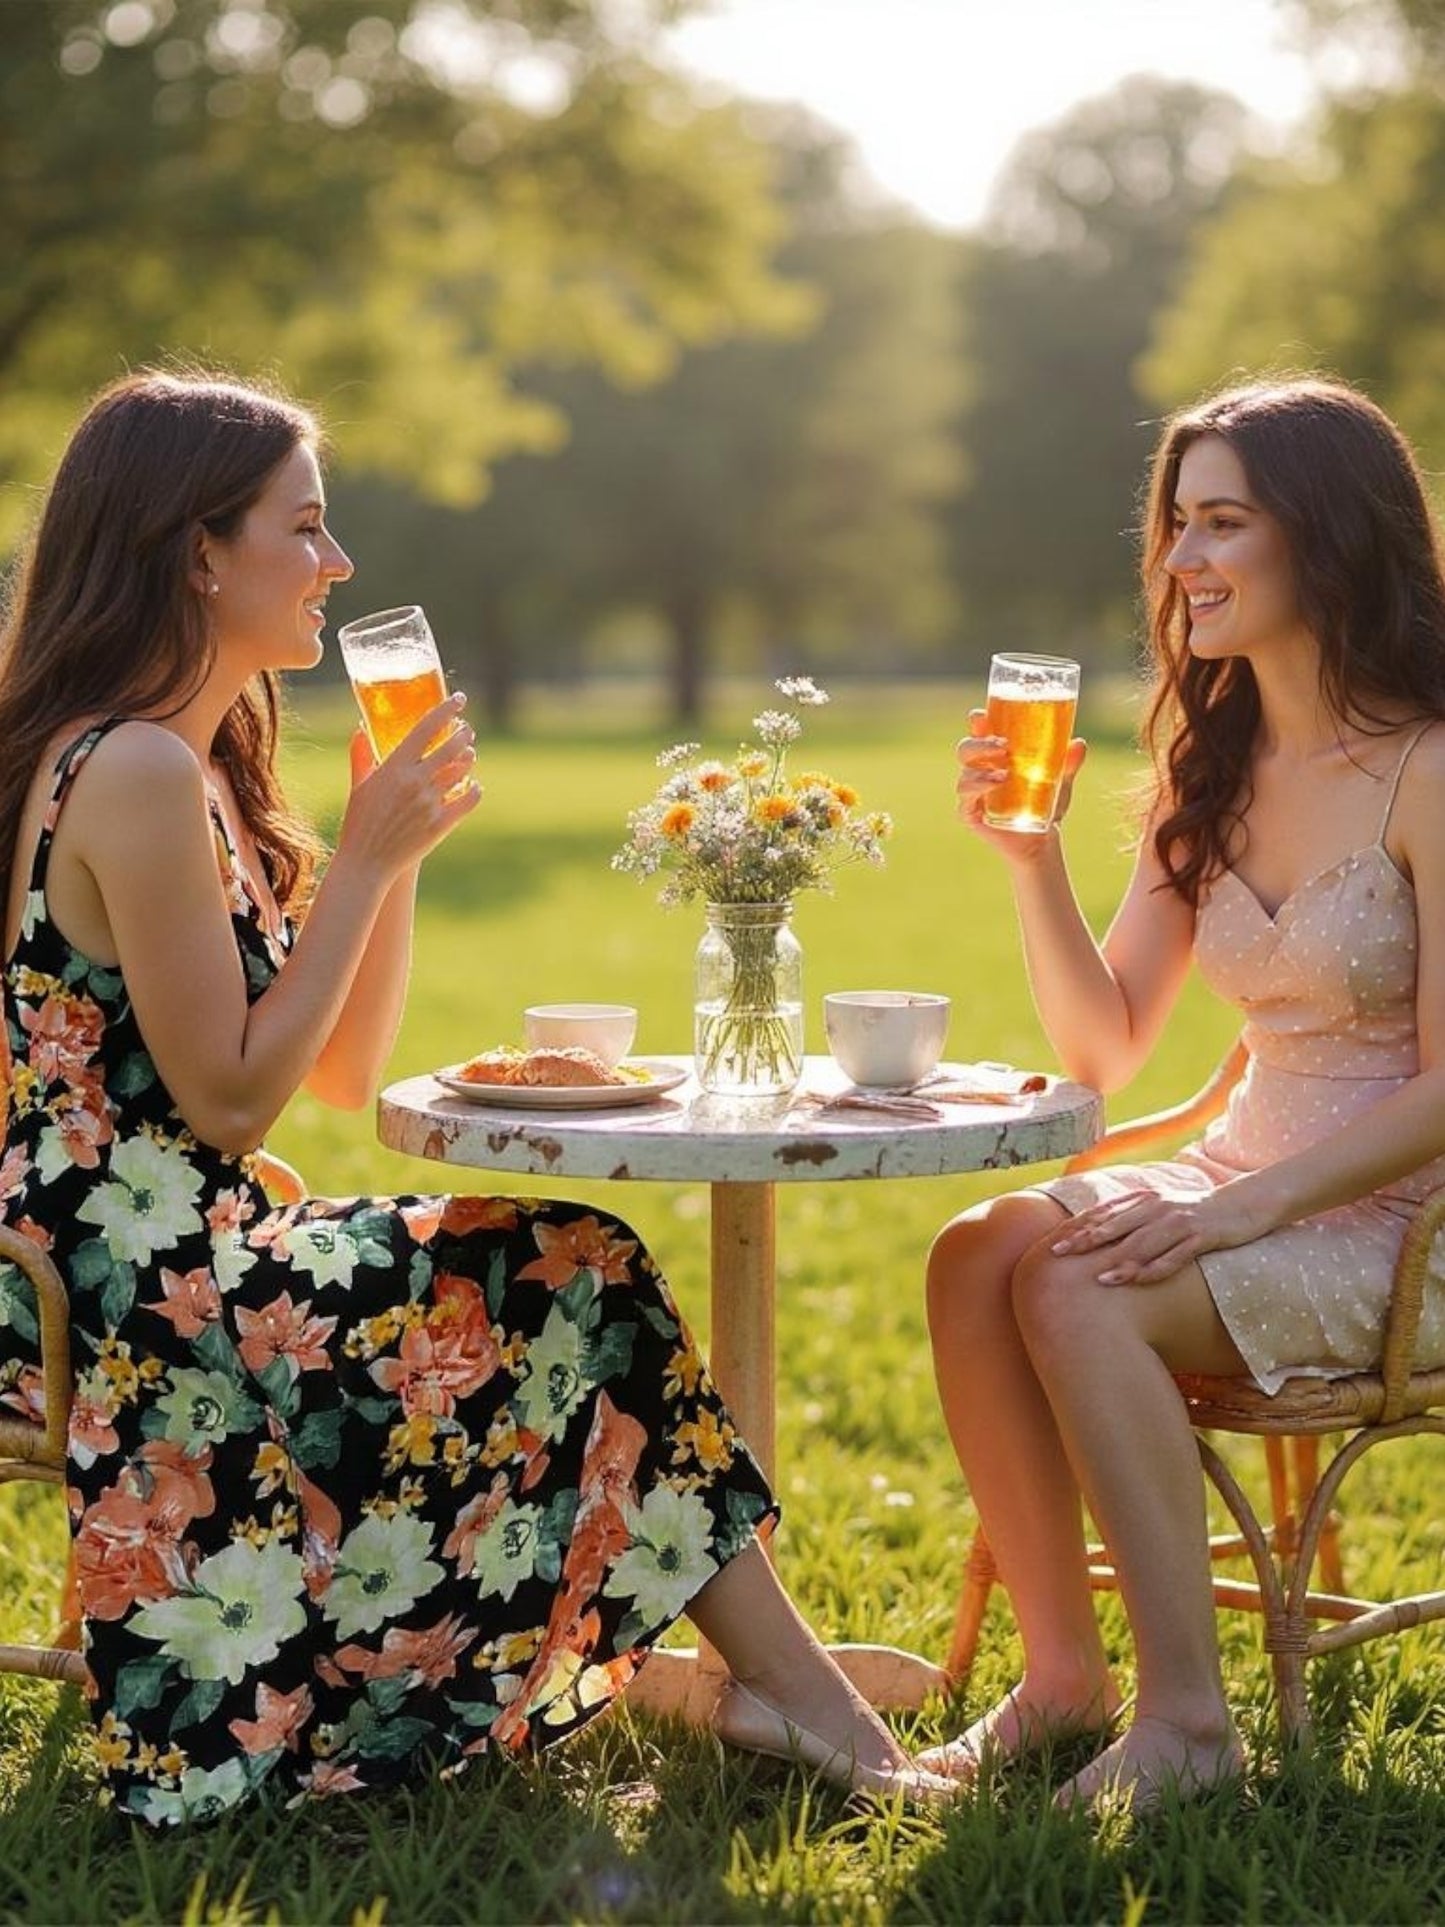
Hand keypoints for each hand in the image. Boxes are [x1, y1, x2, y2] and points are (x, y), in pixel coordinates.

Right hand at [336, 691, 480, 880]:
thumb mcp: (359, 786)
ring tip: (469, 754)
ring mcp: (430, 803)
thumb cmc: (359, 823)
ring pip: (462, 771)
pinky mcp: (441, 824)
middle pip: (451, 746)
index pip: (426, 728)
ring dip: (469, 759)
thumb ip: (361, 755)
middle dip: (463, 733)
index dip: (446, 710)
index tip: (458, 699)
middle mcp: (415, 781)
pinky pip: (468, 800)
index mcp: (394, 767)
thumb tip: (360, 729)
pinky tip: (474, 786)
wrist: (367, 863)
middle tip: (466, 729)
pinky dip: (474, 790)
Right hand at [954, 709, 1086, 859]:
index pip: (980, 733)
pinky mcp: (970, 813)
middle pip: (966, 748)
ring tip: (1004, 772)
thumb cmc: (1047, 807)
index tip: (981, 715)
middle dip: (980, 743)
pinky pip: (965, 796)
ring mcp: (973, 793)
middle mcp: (979, 772)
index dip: (977, 722)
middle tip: (1003, 746)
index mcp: (995, 757)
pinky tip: (995, 784)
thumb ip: (1068, 764)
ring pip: (965, 770)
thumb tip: (1079, 743)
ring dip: (980, 766)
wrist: (1042, 843)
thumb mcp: (1061, 782)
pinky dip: (978, 787)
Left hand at [1048, 1181, 1271, 1286]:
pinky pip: (1178, 1254)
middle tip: (1061, 1256)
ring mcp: (1180, 1221)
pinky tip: (1143, 1280)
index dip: (1079, 1229)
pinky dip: (1159, 1267)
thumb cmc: (1194, 1214)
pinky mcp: (1202, 1235)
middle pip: (1117, 1227)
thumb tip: (1097, 1236)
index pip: (1105, 1215)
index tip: (1053, 1244)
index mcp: (1144, 1201)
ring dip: (1122, 1261)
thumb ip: (1132, 1221)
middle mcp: (1157, 1208)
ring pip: (1145, 1243)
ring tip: (1101, 1279)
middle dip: (1088, 1242)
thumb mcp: (1160, 1212)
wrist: (1242, 1205)